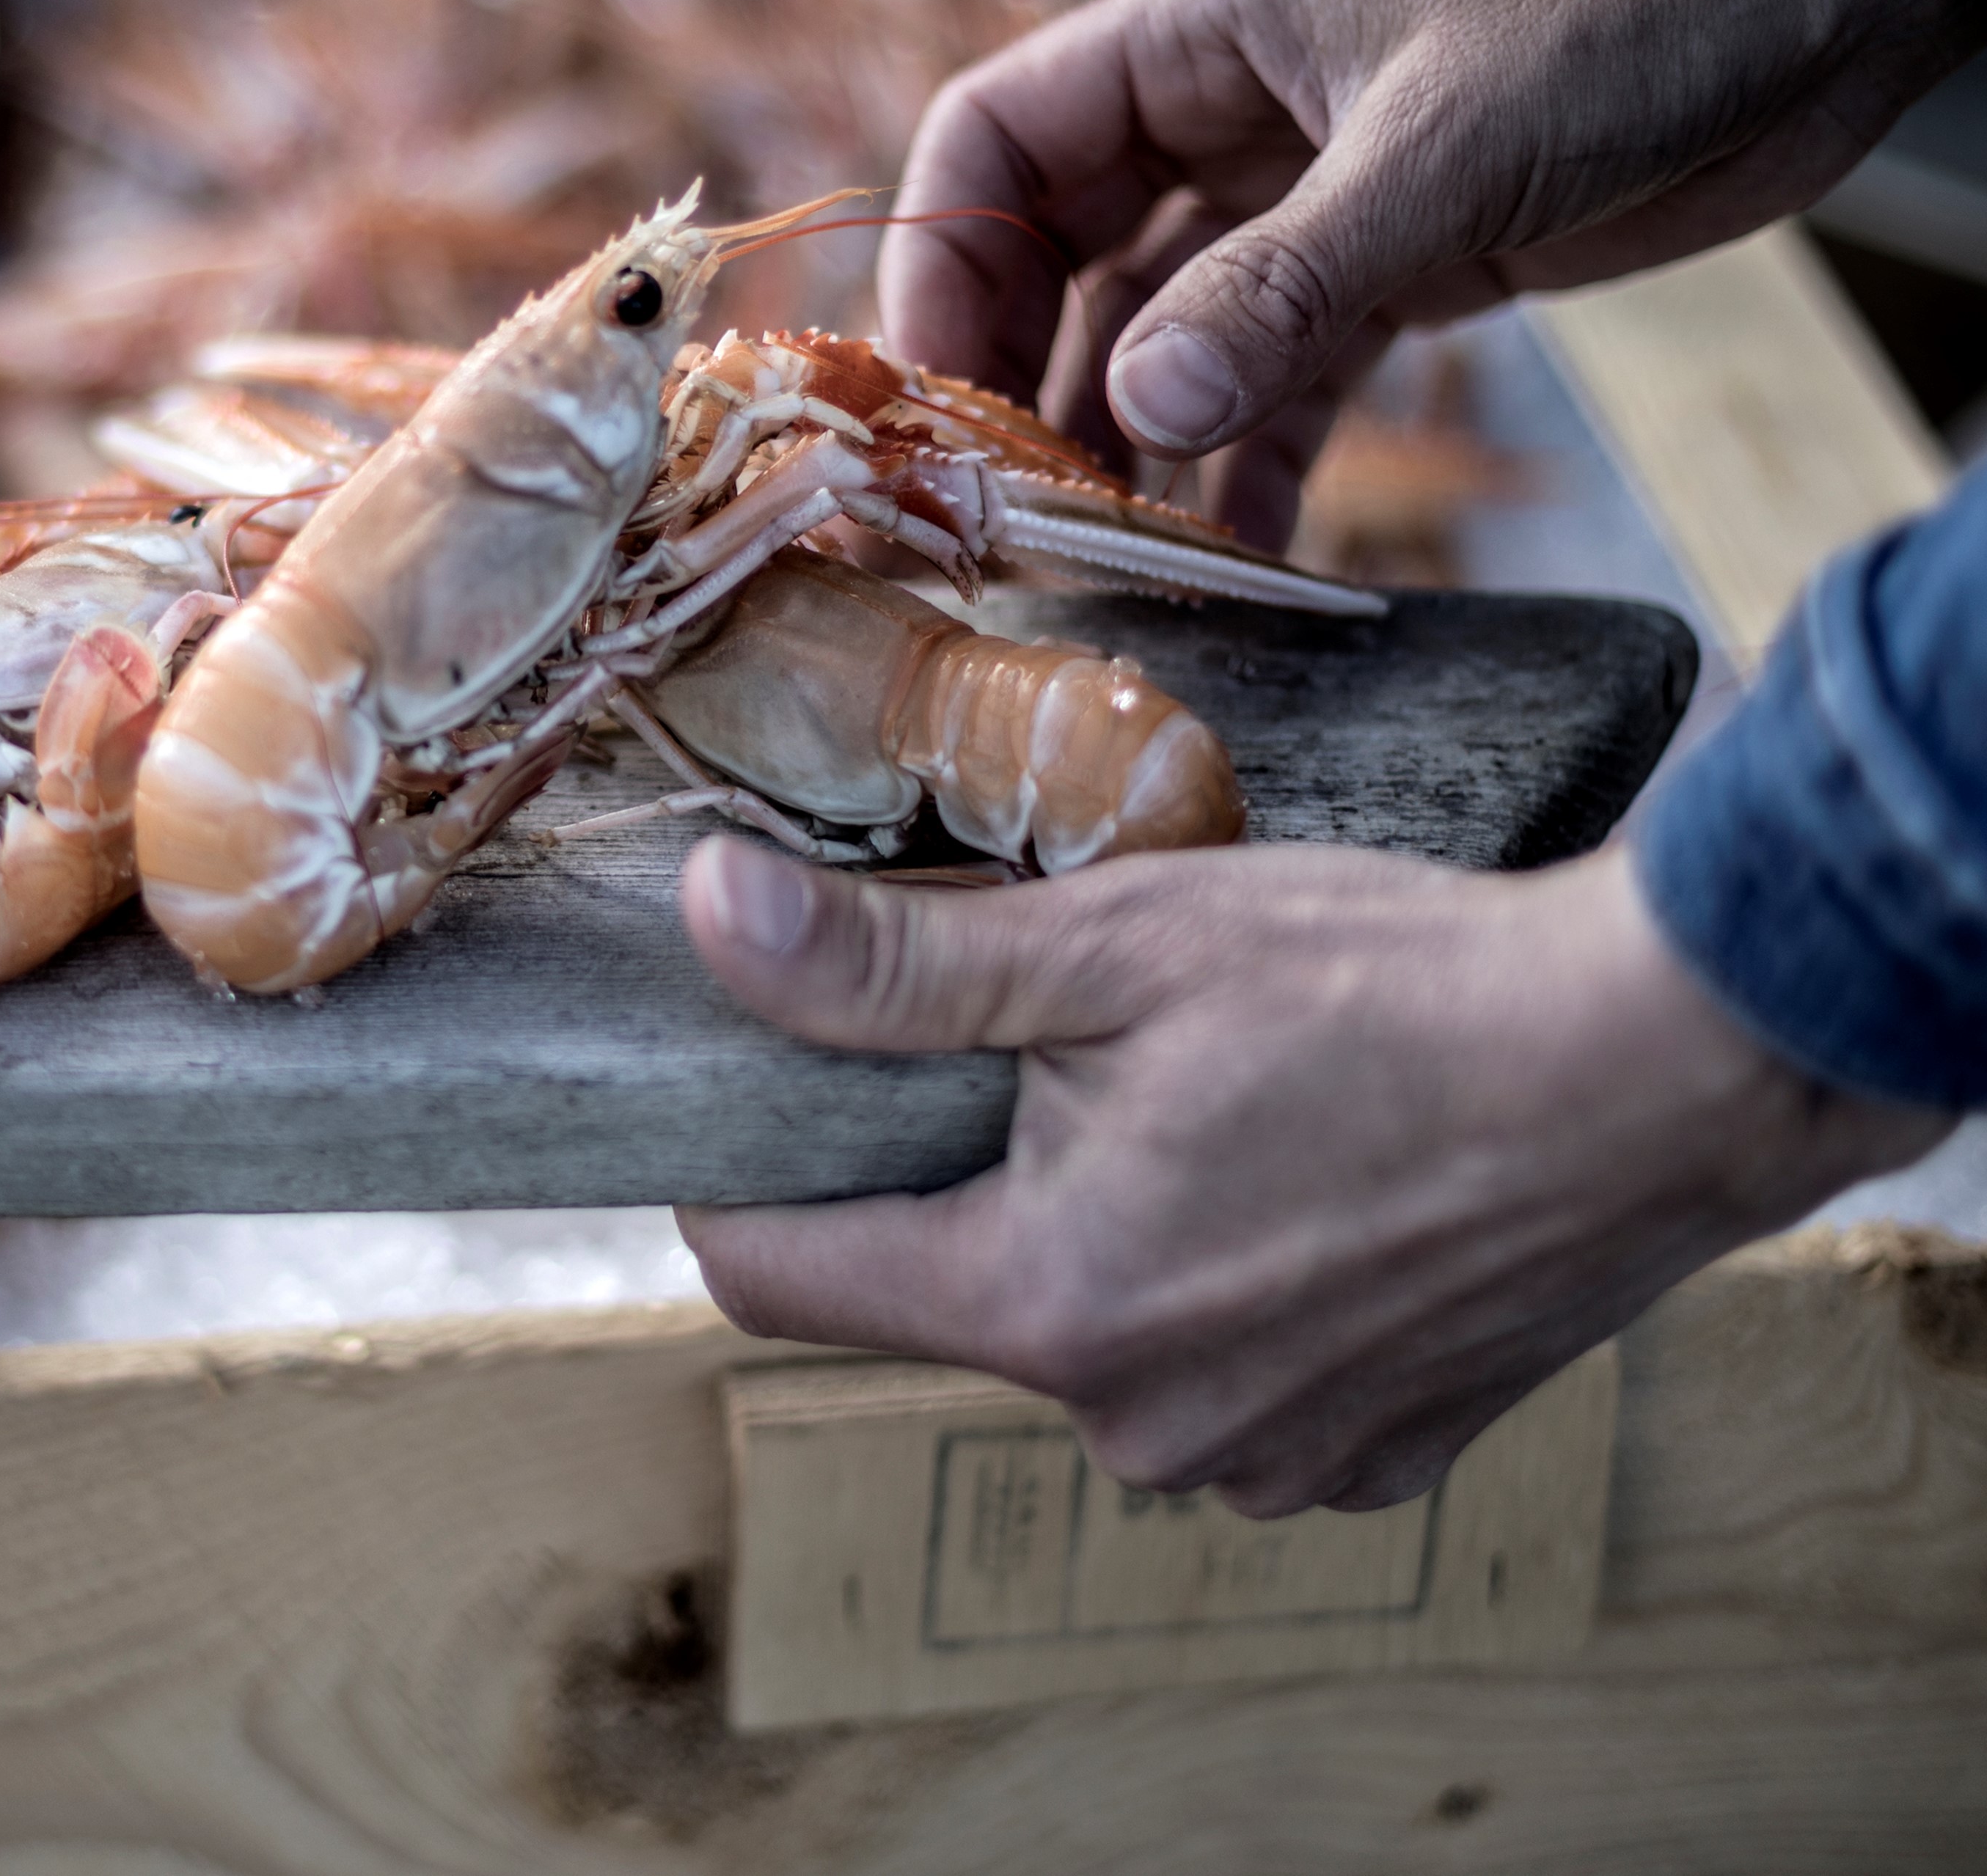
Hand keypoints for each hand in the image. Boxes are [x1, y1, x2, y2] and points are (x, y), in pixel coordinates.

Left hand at [673, 835, 1947, 1515]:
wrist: (1664, 1062)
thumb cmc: (1390, 984)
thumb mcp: (1111, 942)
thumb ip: (889, 966)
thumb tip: (708, 914)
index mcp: (1048, 1304)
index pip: (775, 1280)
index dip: (747, 1174)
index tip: (768, 1088)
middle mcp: (1137, 1425)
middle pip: (946, 1297)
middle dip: (960, 1180)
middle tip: (1042, 1052)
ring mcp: (1259, 1459)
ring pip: (1089, 1337)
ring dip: (1103, 1236)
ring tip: (1199, 1112)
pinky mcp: (1364, 1458)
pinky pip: (1219, 1380)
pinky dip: (1226, 1293)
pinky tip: (1298, 1188)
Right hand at [889, 0, 1986, 546]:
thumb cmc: (1628, 8)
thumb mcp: (1445, 147)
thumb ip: (1286, 287)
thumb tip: (1137, 414)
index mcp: (1197, 31)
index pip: (995, 139)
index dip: (941, 265)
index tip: (934, 398)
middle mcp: (1225, 114)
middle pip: (1056, 254)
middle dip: (1024, 380)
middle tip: (1013, 508)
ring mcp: (1304, 197)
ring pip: (1162, 332)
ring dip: (1134, 442)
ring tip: (1115, 557)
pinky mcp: (1391, 268)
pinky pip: (1280, 381)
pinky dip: (1253, 464)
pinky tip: (1242, 555)